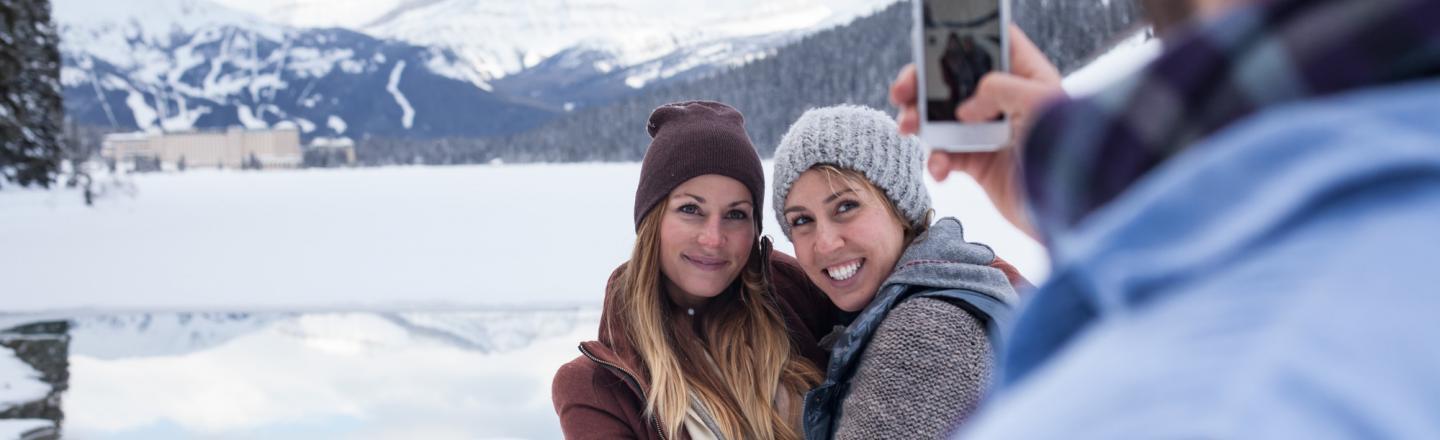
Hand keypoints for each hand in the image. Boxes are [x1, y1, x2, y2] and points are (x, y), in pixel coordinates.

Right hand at [890, 25, 1062, 239]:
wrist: (1068, 212)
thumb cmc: (1068, 153)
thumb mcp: (1040, 103)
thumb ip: (1000, 88)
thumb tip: (966, 106)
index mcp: (1027, 77)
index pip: (995, 43)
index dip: (965, 39)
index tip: (933, 47)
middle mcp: (1007, 101)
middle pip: (956, 79)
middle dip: (924, 84)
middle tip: (902, 92)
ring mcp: (990, 132)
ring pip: (942, 116)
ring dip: (920, 121)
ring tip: (908, 128)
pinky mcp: (979, 164)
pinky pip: (946, 155)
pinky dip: (936, 161)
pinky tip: (941, 169)